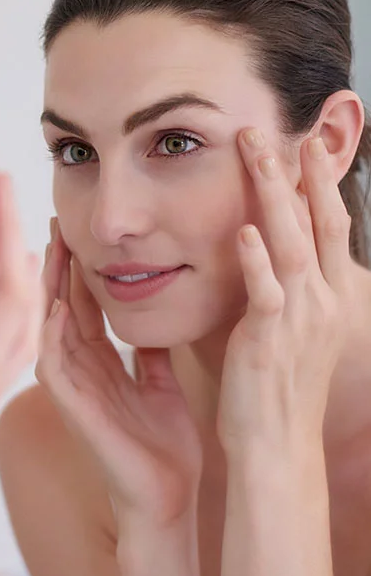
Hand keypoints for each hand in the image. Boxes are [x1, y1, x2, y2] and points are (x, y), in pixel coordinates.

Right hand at [36, 222, 201, 527]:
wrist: (169, 501)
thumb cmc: (164, 449)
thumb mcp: (162, 384)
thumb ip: (152, 353)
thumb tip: (154, 317)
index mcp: (100, 364)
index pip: (84, 305)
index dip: (80, 268)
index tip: (78, 229)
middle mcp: (80, 370)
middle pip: (62, 306)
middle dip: (58, 265)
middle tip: (55, 222)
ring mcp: (72, 389)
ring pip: (50, 328)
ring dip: (49, 289)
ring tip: (50, 249)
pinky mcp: (72, 409)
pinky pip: (53, 366)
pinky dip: (52, 336)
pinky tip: (56, 305)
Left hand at [218, 130, 349, 454]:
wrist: (277, 444)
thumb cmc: (277, 389)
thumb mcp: (293, 332)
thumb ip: (284, 291)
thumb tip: (266, 254)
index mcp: (331, 299)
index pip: (331, 229)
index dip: (321, 186)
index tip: (306, 146)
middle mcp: (324, 302)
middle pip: (320, 224)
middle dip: (304, 175)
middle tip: (286, 131)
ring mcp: (300, 319)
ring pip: (293, 244)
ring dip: (276, 196)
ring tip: (259, 155)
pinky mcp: (268, 339)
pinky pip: (267, 292)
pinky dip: (257, 260)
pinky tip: (245, 230)